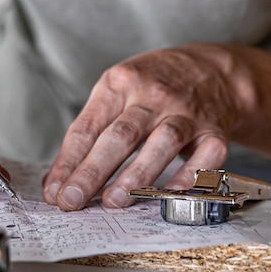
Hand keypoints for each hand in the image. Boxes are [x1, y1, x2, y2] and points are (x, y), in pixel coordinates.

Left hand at [43, 44, 236, 210]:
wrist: (211, 70)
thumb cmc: (155, 84)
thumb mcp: (118, 88)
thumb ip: (93, 128)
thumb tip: (62, 177)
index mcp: (121, 83)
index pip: (88, 126)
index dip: (69, 162)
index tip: (56, 191)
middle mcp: (153, 95)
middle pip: (120, 135)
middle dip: (93, 171)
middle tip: (73, 200)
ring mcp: (186, 112)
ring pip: (162, 142)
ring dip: (137, 174)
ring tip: (114, 201)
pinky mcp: (214, 130)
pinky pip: (206, 155)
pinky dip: (190, 176)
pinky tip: (170, 194)